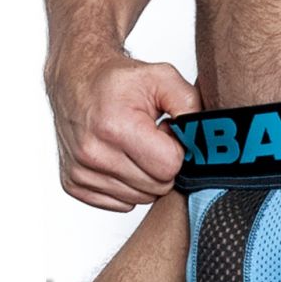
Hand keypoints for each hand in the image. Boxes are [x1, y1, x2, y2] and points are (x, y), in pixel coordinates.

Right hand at [45, 49, 201, 210]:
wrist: (76, 79)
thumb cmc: (119, 80)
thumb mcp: (163, 78)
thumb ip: (190, 106)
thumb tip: (206, 138)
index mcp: (116, 127)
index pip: (169, 167)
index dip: (176, 150)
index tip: (165, 132)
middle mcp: (94, 153)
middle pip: (158, 186)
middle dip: (163, 164)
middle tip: (152, 139)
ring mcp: (81, 172)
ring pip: (142, 198)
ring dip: (147, 176)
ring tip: (136, 146)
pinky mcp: (75, 184)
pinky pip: (122, 203)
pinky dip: (128, 185)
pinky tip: (123, 159)